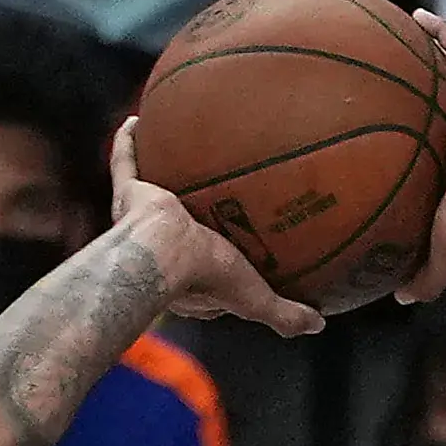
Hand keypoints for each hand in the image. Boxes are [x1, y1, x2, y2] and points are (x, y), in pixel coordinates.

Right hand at [108, 119, 322, 337]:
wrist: (163, 253)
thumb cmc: (207, 277)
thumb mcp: (256, 298)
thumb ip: (284, 313)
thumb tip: (319, 325)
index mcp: (188, 278)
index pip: (210, 268)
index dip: (226, 259)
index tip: (243, 245)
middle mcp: (162, 248)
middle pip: (181, 225)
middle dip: (193, 212)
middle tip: (213, 194)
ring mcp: (140, 220)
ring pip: (152, 191)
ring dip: (160, 174)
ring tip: (176, 152)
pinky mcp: (127, 194)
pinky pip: (126, 162)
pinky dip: (128, 142)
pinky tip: (139, 121)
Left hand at [394, 10, 445, 305]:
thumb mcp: (444, 257)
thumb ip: (423, 277)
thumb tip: (400, 297)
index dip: (438, 138)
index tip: (413, 134)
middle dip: (438, 87)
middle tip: (409, 79)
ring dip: (442, 50)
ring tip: (412, 32)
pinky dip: (444, 34)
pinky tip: (419, 17)